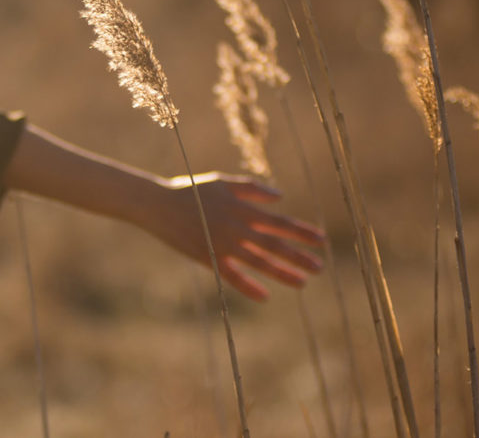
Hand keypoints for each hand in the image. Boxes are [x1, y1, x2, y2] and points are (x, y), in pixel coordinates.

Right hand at [148, 172, 324, 300]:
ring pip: (258, 262)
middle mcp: (236, 227)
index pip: (278, 222)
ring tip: (303, 282)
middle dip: (298, 256)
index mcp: (242, 208)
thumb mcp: (223, 182)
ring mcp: (222, 244)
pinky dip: (248, 286)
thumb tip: (280, 197)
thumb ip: (252, 188)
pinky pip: (231, 276)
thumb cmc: (192, 190)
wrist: (158, 205)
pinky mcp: (208, 258)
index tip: (320, 240)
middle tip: (320, 267)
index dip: (300, 231)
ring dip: (282, 273)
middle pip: (273, 245)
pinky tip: (265, 297)